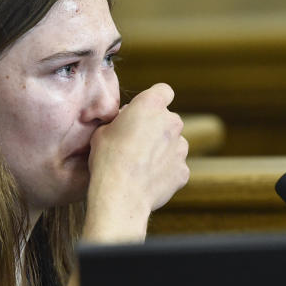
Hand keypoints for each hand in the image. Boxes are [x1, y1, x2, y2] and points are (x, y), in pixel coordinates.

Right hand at [83, 83, 189, 241]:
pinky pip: (175, 166)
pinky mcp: (183, 170)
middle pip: (168, 119)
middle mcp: (171, 122)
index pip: (163, 91)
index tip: (142, 112)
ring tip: (141, 164)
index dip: (153, 100)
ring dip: (162, 150)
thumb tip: (122, 125)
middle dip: (156, 128)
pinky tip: (147, 179)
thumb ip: (119, 122)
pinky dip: (165, 171)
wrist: (120, 193)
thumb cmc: (107, 159)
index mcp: (151, 104)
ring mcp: (181, 147)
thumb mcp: (102, 131)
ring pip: (174, 143)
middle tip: (135, 142)